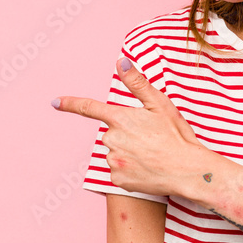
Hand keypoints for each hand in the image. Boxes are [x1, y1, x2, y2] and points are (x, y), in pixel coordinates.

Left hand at [51, 57, 210, 197]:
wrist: (188, 171)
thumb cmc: (176, 135)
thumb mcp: (160, 104)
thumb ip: (137, 83)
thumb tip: (120, 61)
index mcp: (120, 118)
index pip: (89, 108)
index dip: (70, 104)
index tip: (55, 102)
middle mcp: (111, 139)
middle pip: (111, 133)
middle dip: (125, 134)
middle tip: (150, 139)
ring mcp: (113, 161)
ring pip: (115, 153)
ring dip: (128, 153)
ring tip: (151, 155)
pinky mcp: (117, 180)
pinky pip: (119, 172)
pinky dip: (130, 170)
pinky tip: (147, 169)